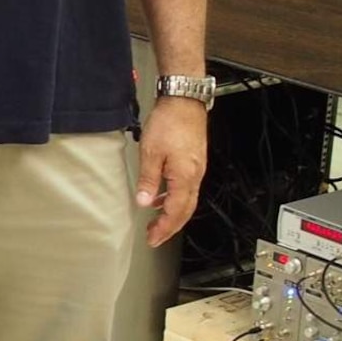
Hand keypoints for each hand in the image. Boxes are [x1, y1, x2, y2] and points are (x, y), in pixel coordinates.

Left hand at [135, 99, 207, 247]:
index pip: (176, 212)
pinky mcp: (194, 162)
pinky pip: (186, 188)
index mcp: (185, 177)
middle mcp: (195, 176)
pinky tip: (162, 197)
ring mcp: (196, 169)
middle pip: (185, 211)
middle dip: (170, 227)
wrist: (184, 102)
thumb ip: (149, 180)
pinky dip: (174, 199)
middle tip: (155, 237)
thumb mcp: (151, 153)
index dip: (164, 228)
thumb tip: (145, 202)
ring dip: (172, 214)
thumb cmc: (170, 122)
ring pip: (187, 201)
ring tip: (156, 221)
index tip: (153, 238)